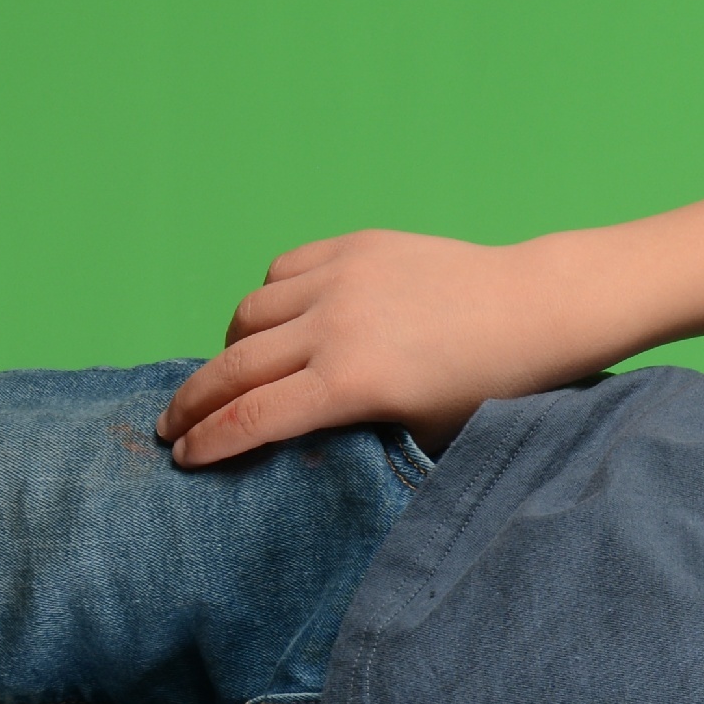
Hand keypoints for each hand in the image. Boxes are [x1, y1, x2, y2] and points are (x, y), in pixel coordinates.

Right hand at [158, 228, 629, 466]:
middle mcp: (335, 326)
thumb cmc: (489, 387)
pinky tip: (278, 324)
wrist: (534, 309)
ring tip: (234, 375)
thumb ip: (353, 437)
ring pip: (249, 313)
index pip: (252, 418)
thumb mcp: (419, 432)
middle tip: (170, 425)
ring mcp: (341, 278)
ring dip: (231, 349)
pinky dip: (268, 302)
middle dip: (193, 402)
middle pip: (233, 367)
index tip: (182, 458)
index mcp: (353, 384)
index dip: (208, 442)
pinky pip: (282, 272)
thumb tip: (293, 447)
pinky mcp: (354, 246)